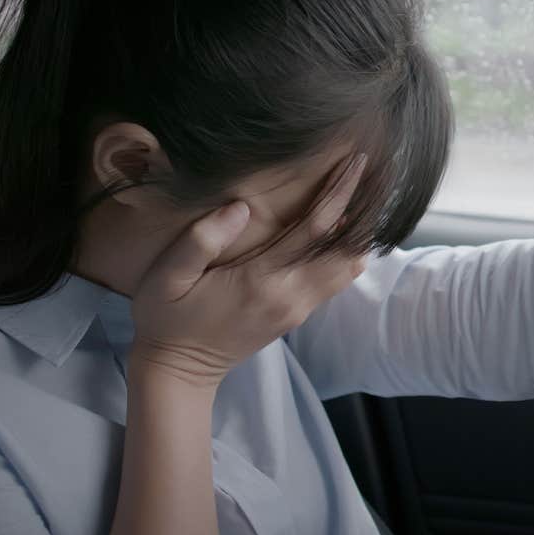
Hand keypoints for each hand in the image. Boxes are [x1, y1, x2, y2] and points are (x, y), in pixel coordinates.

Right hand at [129, 154, 368, 387]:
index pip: (316, 229)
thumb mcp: (167, 277)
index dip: (340, 193)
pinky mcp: (295, 316)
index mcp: (261, 281)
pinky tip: (342, 229)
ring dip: (356, 233)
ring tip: (360, 195)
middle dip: (360, 209)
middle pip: (344, 249)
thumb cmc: (167, 319)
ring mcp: (296, 309)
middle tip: (366, 170)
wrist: (178, 372)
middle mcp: (290, 296)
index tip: (356, 162)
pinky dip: (345, 253)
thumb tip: (240, 207)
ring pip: (346, 269)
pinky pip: (335, 281)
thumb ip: (201, 239)